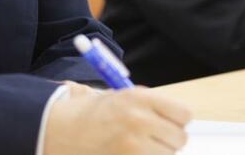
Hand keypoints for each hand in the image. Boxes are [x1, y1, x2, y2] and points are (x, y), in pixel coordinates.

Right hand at [44, 86, 191, 154]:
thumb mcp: (120, 96)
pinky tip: (132, 154)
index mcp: (140, 98)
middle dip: (169, 139)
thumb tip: (177, 117)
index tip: (170, 122)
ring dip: (158, 154)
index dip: (178, 120)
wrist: (60, 131)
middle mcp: (140, 121)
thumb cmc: (90, 113)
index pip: (184, 114)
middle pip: (180, 138)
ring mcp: (133, 147)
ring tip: (138, 147)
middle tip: (151, 137)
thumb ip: (150, 105)